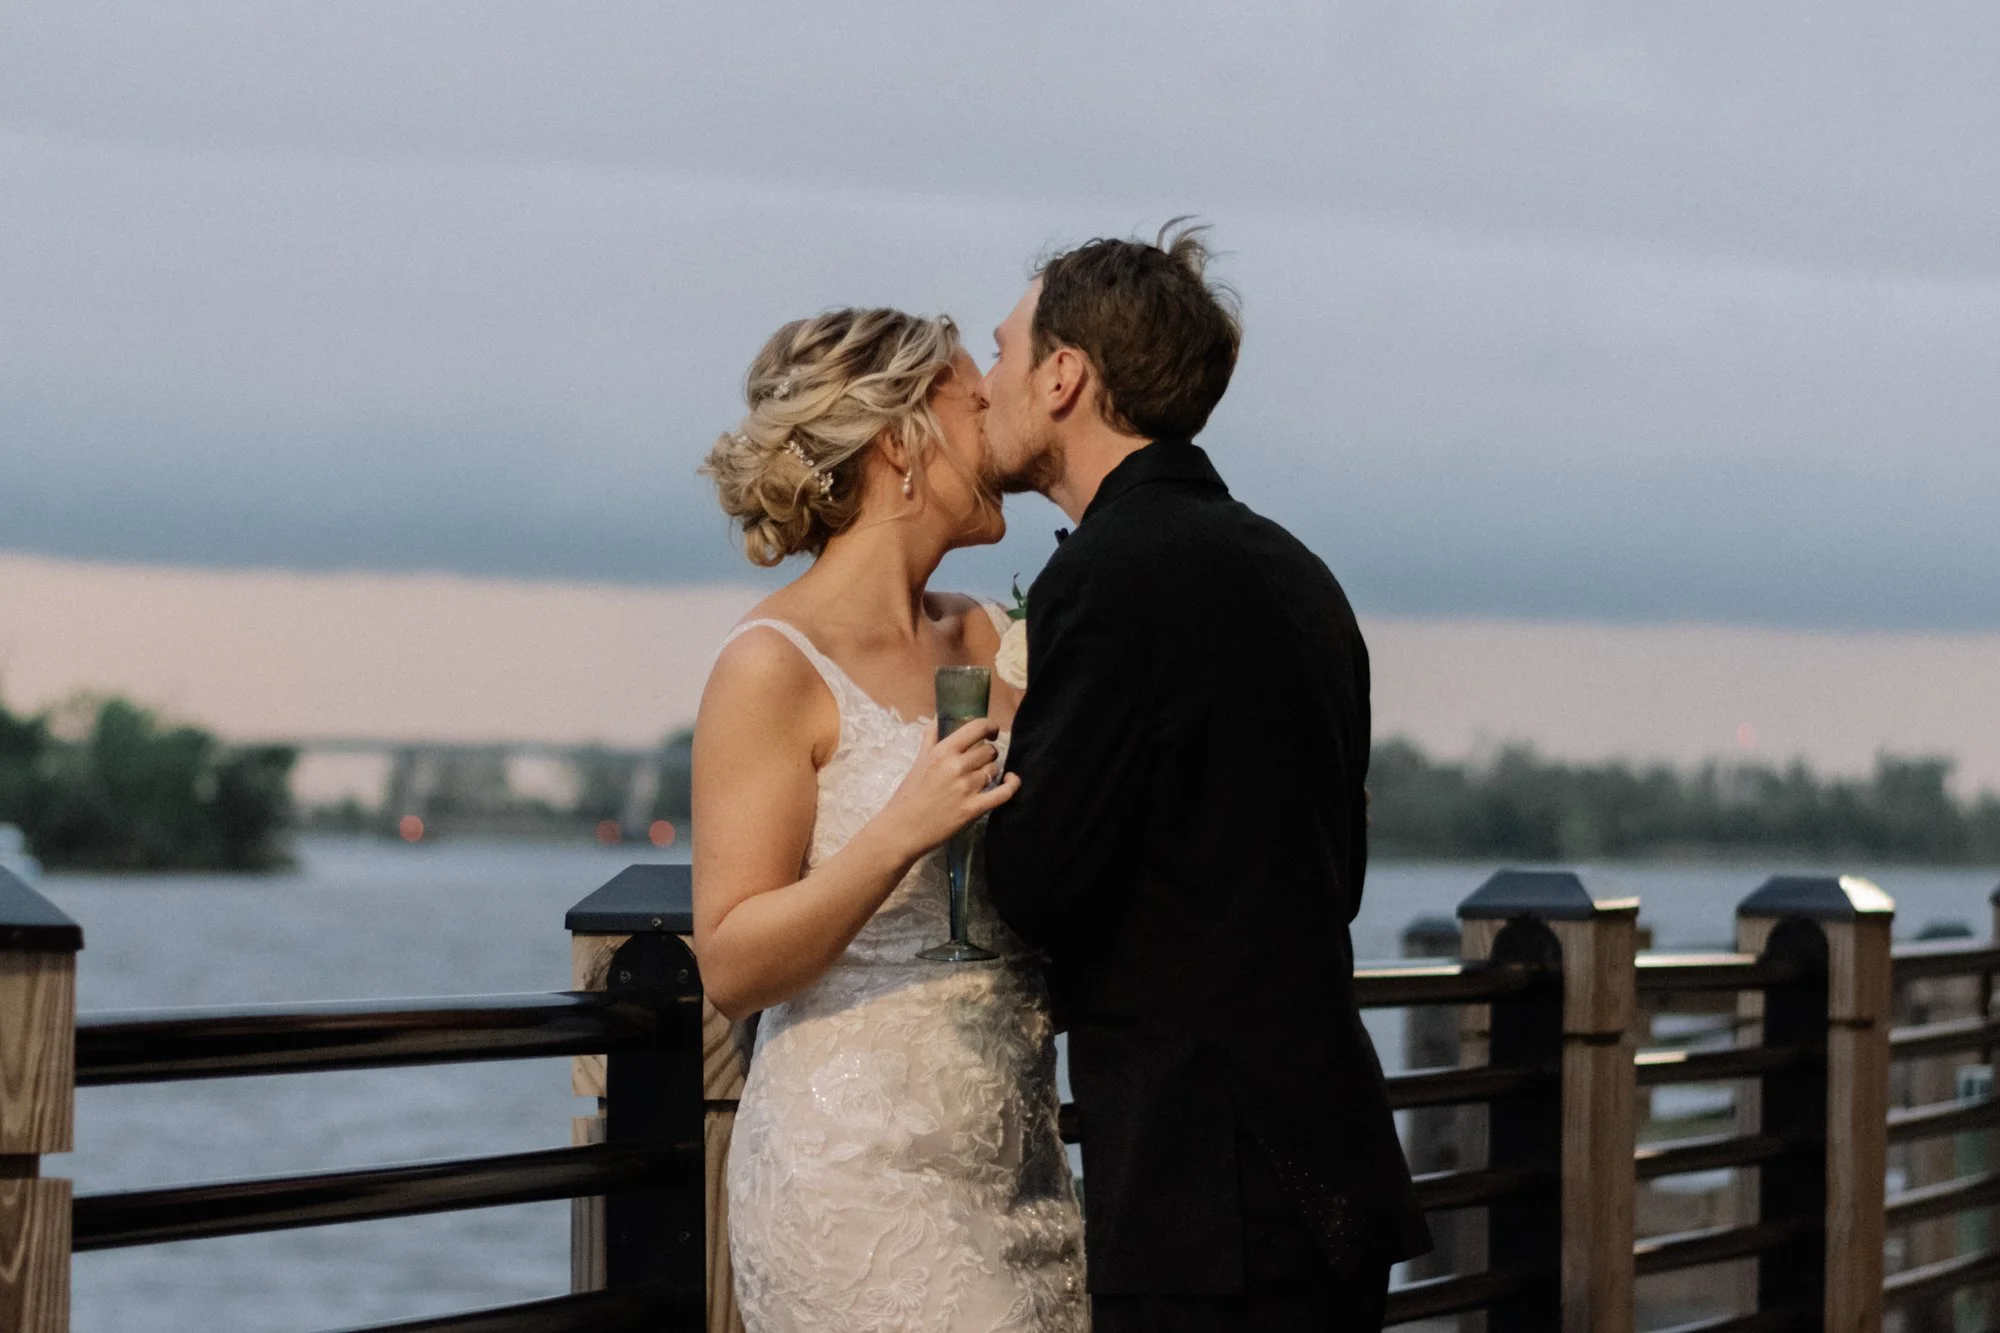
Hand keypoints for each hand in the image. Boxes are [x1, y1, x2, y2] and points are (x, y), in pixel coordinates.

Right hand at [874, 719, 1019, 856]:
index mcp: (942, 751)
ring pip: (994, 770)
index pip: (977, 727)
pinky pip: (1004, 793)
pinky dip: (1012, 785)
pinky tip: (1010, 780)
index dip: (990, 726)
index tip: (991, 732)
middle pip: (989, 751)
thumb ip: (931, 738)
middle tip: (979, 763)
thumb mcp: (918, 761)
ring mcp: (967, 788)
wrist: (901, 830)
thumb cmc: (908, 796)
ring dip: (990, 773)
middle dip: (987, 755)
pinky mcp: (974, 809)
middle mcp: (956, 766)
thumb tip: (937, 718)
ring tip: (978, 779)